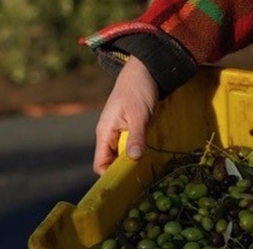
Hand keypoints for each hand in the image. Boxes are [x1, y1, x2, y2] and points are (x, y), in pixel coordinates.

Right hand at [93, 55, 158, 174]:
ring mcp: (120, 130)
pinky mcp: (131, 126)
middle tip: (143, 179)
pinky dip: (139, 149)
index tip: (126, 184)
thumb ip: (135, 136)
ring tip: (150, 168)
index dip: (109, 175)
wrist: (145, 69)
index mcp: (105, 133)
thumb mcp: (139, 114)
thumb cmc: (138, 89)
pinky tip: (152, 153)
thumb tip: (133, 160)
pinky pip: (132, 144)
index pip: (100, 164)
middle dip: (125, 169)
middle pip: (112, 161)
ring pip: (123, 153)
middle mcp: (109, 134)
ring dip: (134, 159)